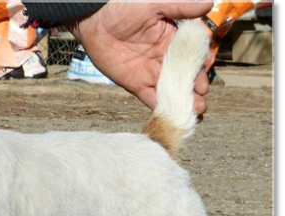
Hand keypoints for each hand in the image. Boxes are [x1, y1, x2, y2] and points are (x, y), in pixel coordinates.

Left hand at [70, 0, 212, 114]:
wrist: (95, 19)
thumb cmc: (124, 7)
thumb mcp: (156, 5)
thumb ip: (181, 7)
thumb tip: (209, 4)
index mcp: (173, 42)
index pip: (191, 60)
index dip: (199, 73)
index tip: (204, 85)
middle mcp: (163, 60)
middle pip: (183, 80)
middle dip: (193, 93)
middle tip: (201, 105)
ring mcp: (149, 73)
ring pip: (169, 91)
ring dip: (180, 103)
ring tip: (192, 114)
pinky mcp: (134, 83)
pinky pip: (149, 97)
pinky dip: (159, 107)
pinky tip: (169, 115)